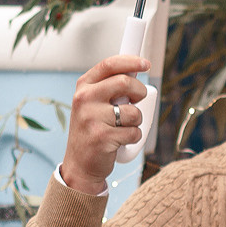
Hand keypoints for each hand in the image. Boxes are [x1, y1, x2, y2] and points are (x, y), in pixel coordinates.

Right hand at [61, 55, 150, 194]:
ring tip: (123, 127)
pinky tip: (120, 141)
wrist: (79, 165)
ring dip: (137, 121)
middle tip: (138, 100)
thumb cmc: (91, 131)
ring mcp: (92, 118)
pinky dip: (134, 138)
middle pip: (125, 82)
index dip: (131, 61)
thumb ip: (108, 87)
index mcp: (82, 87)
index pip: (109, 65)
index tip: (145, 64)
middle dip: (140, 92)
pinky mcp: (102, 136)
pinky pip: (134, 132)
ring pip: (133, 111)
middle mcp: (84, 99)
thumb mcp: (92, 104)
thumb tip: (135, 70)